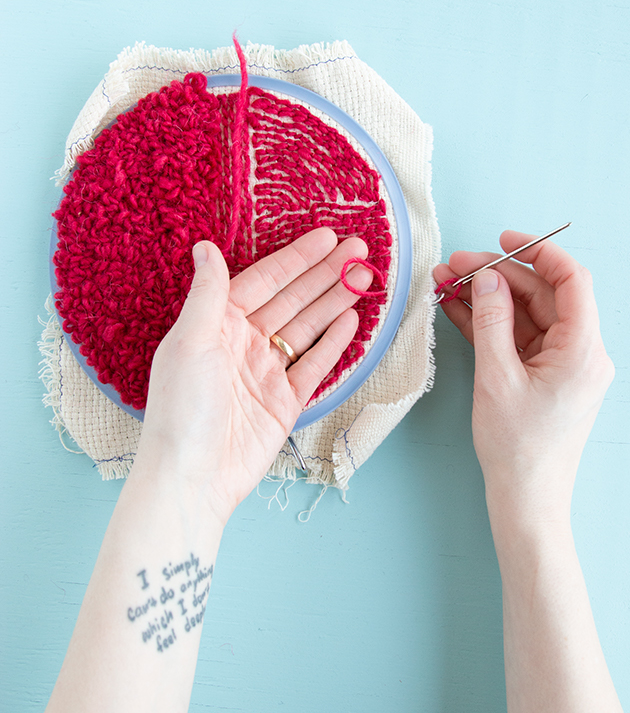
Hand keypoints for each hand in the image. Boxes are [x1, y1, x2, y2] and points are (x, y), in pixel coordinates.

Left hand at [134, 228, 370, 523]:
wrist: (193, 476)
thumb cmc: (182, 409)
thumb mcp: (190, 342)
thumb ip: (207, 294)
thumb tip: (205, 246)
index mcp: (217, 324)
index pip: (263, 280)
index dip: (296, 258)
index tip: (327, 236)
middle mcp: (243, 344)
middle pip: (292, 299)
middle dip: (325, 273)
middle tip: (359, 248)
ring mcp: (266, 373)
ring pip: (307, 328)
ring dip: (335, 301)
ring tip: (364, 277)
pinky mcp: (284, 402)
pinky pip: (313, 365)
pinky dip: (333, 343)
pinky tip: (351, 319)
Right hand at [433, 231, 614, 515]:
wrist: (525, 499)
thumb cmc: (517, 448)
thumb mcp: (496, 377)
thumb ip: (492, 320)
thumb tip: (486, 278)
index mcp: (583, 350)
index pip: (571, 280)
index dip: (538, 252)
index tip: (502, 241)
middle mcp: (581, 353)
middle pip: (542, 295)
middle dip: (497, 277)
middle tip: (452, 267)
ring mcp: (563, 366)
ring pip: (526, 316)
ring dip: (487, 298)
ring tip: (444, 284)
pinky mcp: (544, 378)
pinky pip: (519, 339)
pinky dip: (491, 324)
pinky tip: (457, 309)